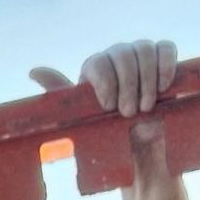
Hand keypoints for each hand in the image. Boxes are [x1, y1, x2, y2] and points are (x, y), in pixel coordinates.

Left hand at [31, 40, 176, 148]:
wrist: (140, 152)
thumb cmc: (108, 137)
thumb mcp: (81, 119)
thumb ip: (61, 96)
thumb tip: (33, 71)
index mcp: (95, 70)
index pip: (98, 62)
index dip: (105, 82)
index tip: (108, 108)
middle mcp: (117, 58)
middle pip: (122, 53)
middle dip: (127, 84)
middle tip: (128, 113)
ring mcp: (141, 57)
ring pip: (144, 49)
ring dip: (146, 79)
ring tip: (145, 108)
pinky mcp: (164, 60)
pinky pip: (166, 48)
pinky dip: (165, 65)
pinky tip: (163, 88)